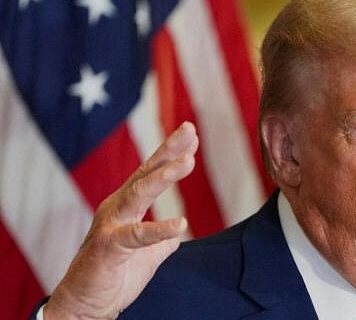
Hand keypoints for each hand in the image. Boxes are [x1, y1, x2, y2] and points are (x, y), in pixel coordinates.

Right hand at [44, 122, 198, 319]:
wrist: (86, 304)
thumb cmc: (114, 273)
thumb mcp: (146, 253)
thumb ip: (160, 240)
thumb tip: (177, 234)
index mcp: (126, 206)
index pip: (150, 173)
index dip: (170, 153)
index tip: (191, 134)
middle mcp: (117, 208)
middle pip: (145, 173)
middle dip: (168, 151)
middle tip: (189, 130)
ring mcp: (111, 225)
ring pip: (138, 194)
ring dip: (163, 176)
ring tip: (188, 162)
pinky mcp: (109, 247)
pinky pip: (137, 236)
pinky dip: (159, 230)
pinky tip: (181, 224)